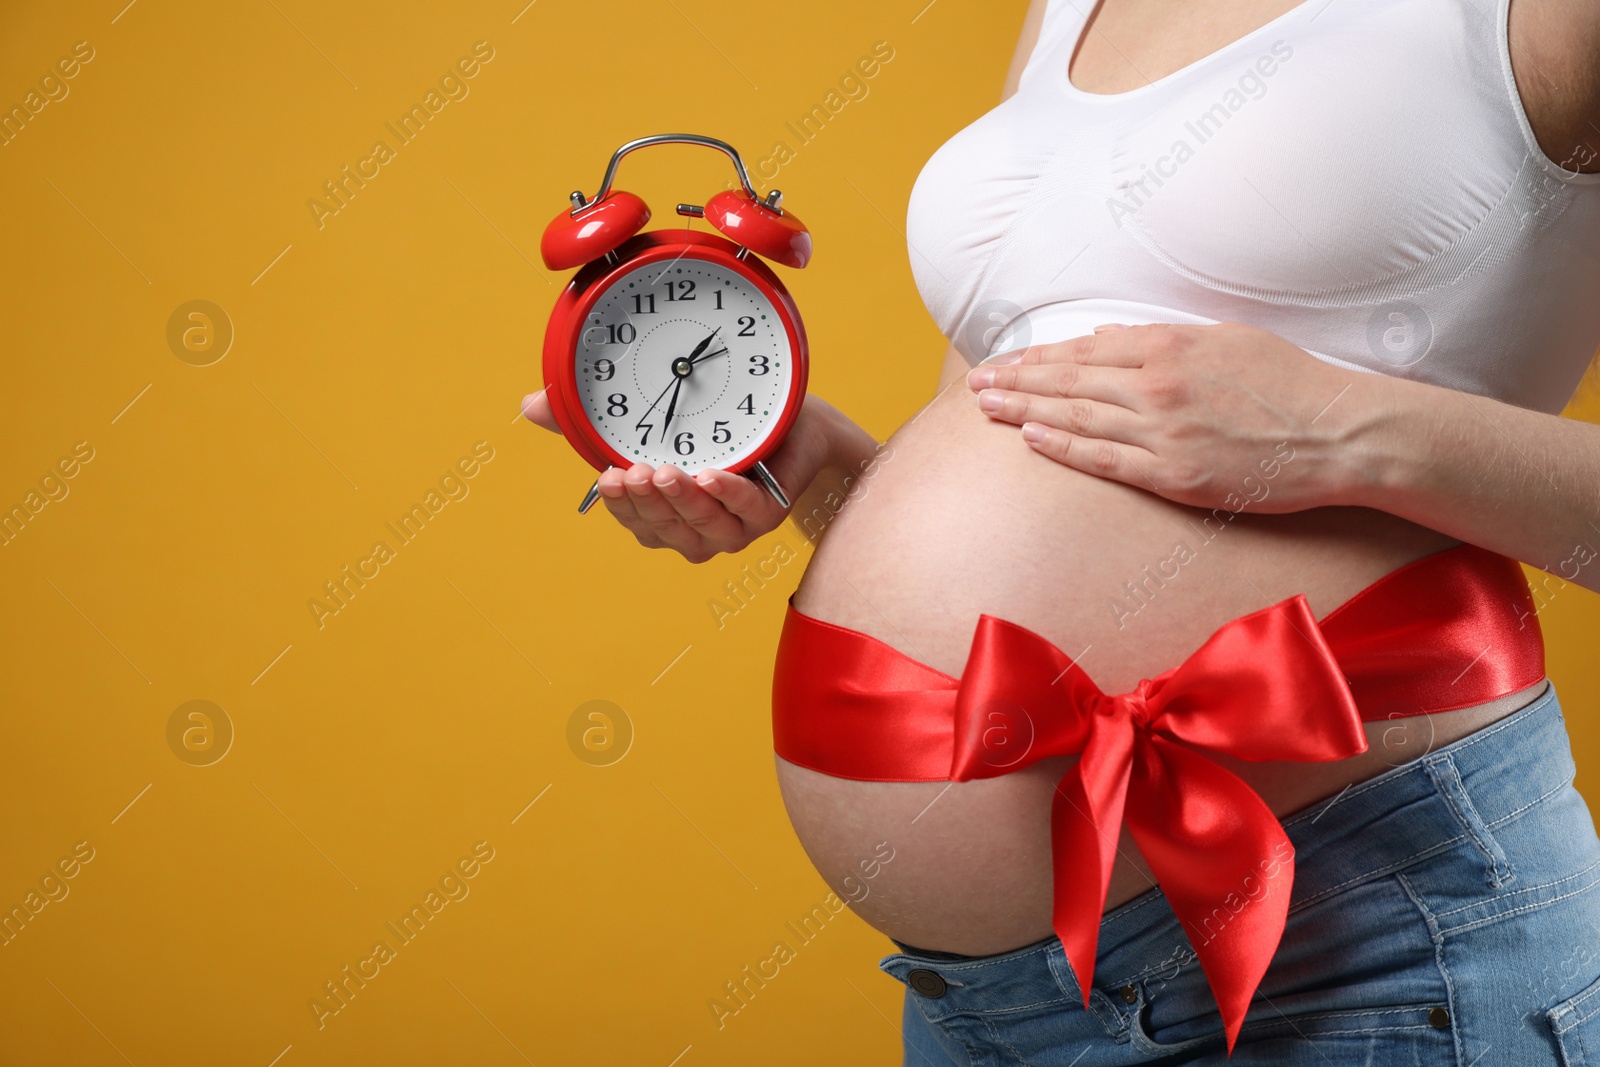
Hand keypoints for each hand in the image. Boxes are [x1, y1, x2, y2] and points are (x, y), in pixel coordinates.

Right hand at [521, 389, 844, 562]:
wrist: (794, 423)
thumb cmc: (721, 425)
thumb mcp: (656, 416)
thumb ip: (593, 420)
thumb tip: (529, 406)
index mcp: (667, 515)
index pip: (636, 523)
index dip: (620, 506)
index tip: (605, 477)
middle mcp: (698, 530)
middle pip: (665, 530)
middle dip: (647, 504)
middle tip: (632, 471)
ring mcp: (734, 527)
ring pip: (703, 528)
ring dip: (682, 502)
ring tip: (667, 471)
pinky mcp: (769, 513)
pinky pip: (748, 512)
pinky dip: (729, 495)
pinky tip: (711, 476)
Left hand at [965, 323, 1374, 512]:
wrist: (1340, 432)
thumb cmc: (1292, 382)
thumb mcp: (1227, 339)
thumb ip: (1163, 337)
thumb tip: (1108, 334)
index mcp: (1171, 346)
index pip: (1085, 350)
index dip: (1039, 356)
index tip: (1007, 359)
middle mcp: (1158, 385)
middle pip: (1069, 381)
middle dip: (1017, 381)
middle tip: (976, 384)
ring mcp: (1163, 431)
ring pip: (1077, 418)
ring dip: (1026, 410)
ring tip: (988, 408)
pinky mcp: (1174, 473)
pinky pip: (1105, 459)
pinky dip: (1064, 448)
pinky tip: (1031, 438)